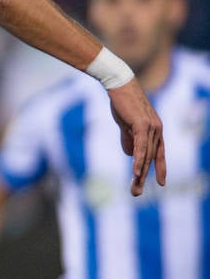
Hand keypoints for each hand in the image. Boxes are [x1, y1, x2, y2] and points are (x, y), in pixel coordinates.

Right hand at [107, 80, 165, 195]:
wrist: (119, 85)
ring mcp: (151, 128)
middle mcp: (157, 130)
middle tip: (137, 193)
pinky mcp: (142, 125)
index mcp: (155, 130)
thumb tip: (130, 154)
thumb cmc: (122, 102)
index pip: (158, 153)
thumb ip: (129, 139)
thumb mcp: (126, 124)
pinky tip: (136, 172)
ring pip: (146, 155)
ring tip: (135, 187)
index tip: (160, 183)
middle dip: (144, 177)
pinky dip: (139, 160)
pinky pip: (141, 147)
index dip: (159, 168)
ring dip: (140, 174)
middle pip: (151, 158)